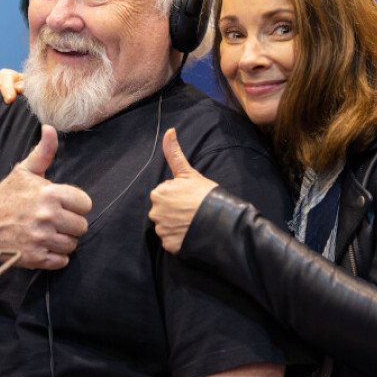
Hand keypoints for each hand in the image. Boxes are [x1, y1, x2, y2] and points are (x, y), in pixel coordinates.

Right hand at [0, 124, 91, 268]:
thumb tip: (50, 128)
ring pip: (72, 244)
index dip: (75, 204)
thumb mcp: (24, 172)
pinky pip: (61, 261)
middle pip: (81, 226)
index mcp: (49, 194)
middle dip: (70, 224)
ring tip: (47, 232)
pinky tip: (43, 246)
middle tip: (54, 220)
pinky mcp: (35, 258)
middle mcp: (47, 216)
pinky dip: (55, 257)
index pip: (85, 204)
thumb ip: (44, 152)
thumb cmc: (4, 197)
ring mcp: (41, 238)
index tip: (63, 205)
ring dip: (63, 240)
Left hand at [149, 128, 217, 253]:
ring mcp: (162, 231)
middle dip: (175, 211)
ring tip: (193, 222)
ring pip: (166, 227)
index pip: (164, 194)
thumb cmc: (206, 194)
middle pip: (163, 211)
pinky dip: (180, 239)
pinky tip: (191, 233)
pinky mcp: (169, 246)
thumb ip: (173, 152)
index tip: (190, 197)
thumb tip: (169, 130)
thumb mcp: (188, 172)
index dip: (179, 196)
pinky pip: (171, 241)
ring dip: (177, 225)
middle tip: (192, 210)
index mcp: (158, 193)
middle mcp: (155, 213)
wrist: (221, 221)